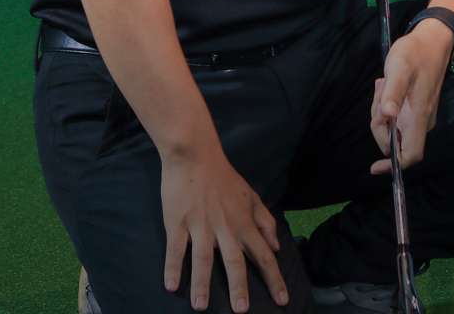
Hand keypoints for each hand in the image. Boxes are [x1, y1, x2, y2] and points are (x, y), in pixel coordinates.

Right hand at [158, 148, 288, 311]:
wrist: (194, 154)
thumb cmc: (223, 176)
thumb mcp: (251, 195)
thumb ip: (265, 221)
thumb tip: (276, 246)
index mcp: (244, 222)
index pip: (263, 254)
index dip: (273, 278)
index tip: (281, 300)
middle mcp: (225, 226)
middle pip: (235, 261)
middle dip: (239, 287)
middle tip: (241, 310)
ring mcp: (200, 224)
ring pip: (203, 258)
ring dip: (202, 283)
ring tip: (201, 306)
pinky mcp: (178, 221)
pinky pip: (176, 248)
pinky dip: (173, 266)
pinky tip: (171, 285)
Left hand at [370, 21, 452, 172]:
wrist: (434, 39)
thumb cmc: (416, 52)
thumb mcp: (399, 68)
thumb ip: (393, 93)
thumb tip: (388, 117)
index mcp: (419, 116)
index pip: (411, 154)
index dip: (394, 165)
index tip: (375, 167)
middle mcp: (421, 121)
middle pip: (395, 140)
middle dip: (379, 124)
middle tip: (380, 93)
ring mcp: (419, 115)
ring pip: (392, 127)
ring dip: (381, 111)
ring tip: (384, 84)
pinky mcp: (415, 108)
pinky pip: (395, 116)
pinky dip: (386, 105)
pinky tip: (386, 85)